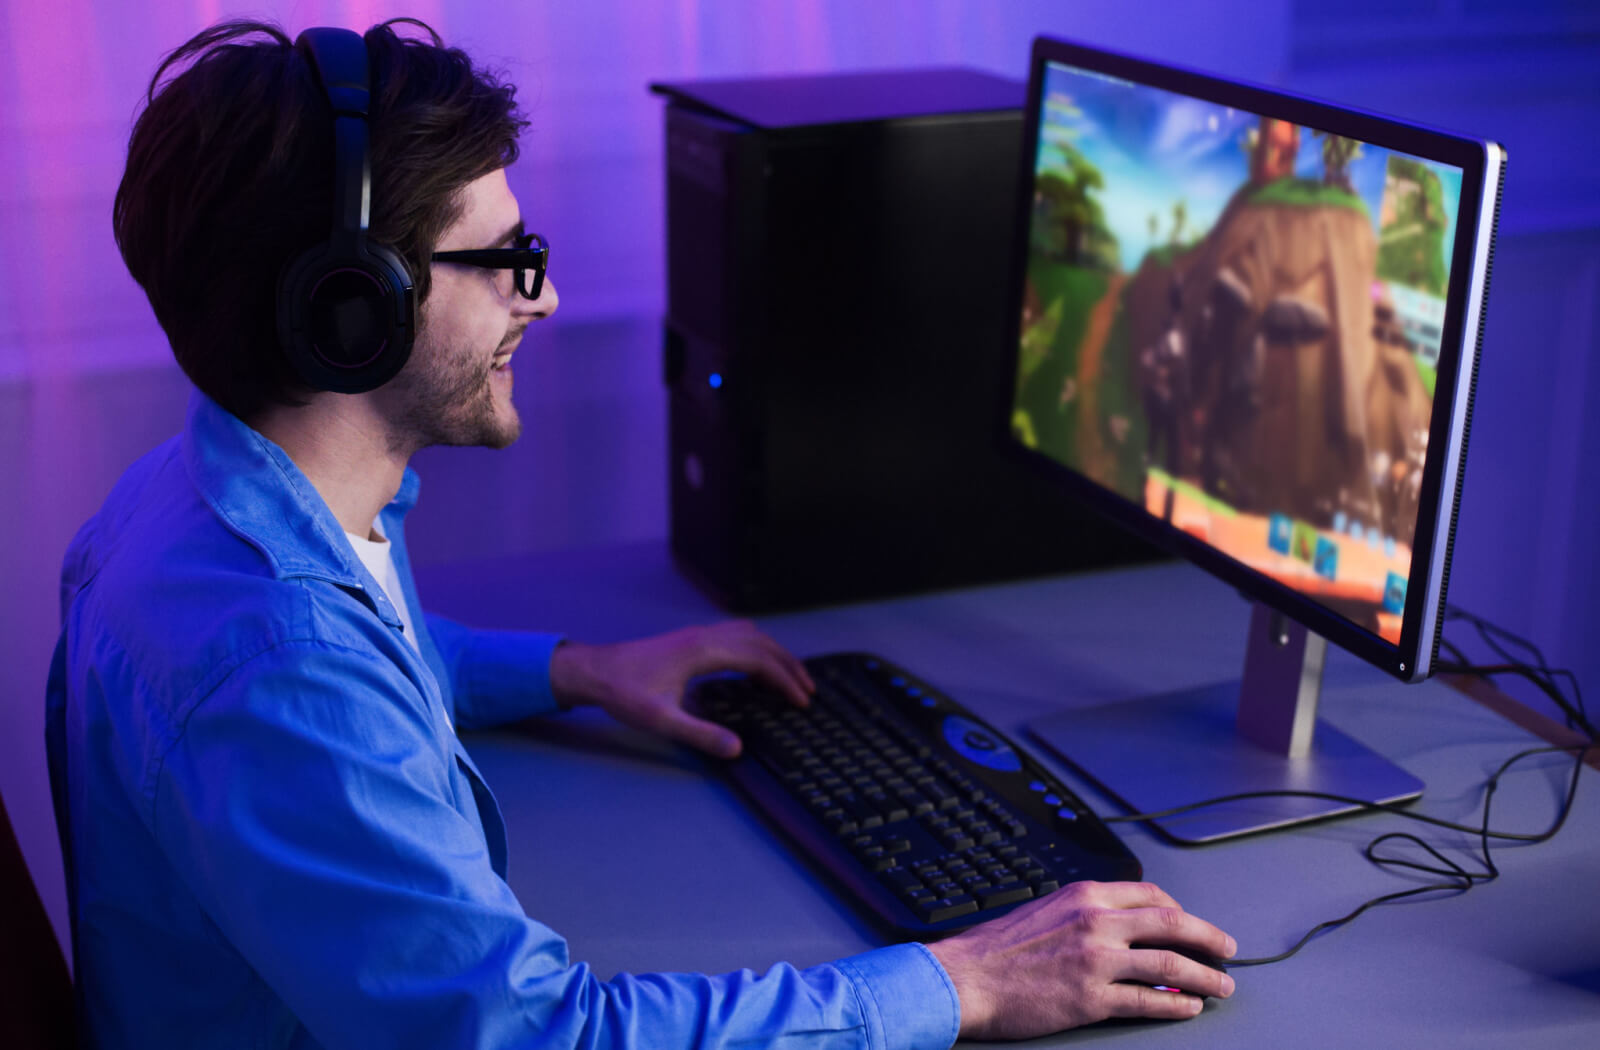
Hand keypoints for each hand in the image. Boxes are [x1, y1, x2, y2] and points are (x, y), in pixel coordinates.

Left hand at [547, 621, 814, 757]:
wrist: (594, 670)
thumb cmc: (624, 693)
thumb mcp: (661, 720)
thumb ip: (700, 734)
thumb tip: (737, 749)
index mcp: (703, 650)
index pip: (758, 659)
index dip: (784, 679)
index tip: (801, 700)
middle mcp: (705, 636)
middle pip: (760, 642)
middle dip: (788, 665)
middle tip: (808, 690)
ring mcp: (698, 635)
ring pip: (750, 635)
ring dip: (774, 653)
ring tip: (789, 678)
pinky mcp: (691, 640)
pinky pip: (736, 637)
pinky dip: (756, 650)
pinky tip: (753, 670)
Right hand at [926, 881, 1235, 1039]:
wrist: (965, 977)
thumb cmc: (995, 949)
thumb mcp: (1043, 910)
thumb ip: (1083, 913)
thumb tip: (1118, 926)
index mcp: (1084, 896)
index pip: (1150, 896)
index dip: (1181, 910)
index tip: (1192, 924)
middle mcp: (1095, 923)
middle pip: (1172, 924)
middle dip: (1208, 939)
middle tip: (1228, 950)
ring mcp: (1096, 961)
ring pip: (1169, 966)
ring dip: (1205, 977)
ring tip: (1222, 987)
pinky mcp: (1091, 999)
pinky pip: (1147, 1003)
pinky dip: (1175, 1007)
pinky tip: (1189, 1009)